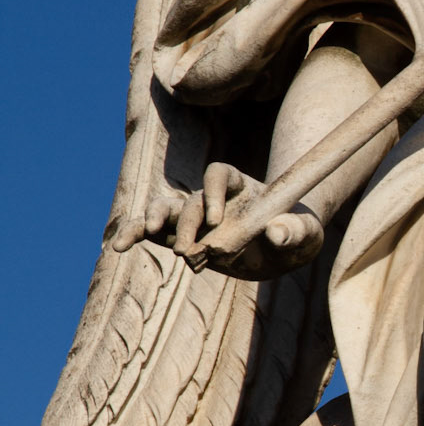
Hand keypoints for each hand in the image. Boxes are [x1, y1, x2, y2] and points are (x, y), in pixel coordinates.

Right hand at [114, 163, 324, 277]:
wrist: (279, 248)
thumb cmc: (296, 234)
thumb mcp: (305, 234)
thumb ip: (294, 231)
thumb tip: (277, 232)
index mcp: (239, 185)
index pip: (219, 174)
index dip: (214, 191)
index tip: (217, 220)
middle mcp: (211, 197)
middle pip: (192, 201)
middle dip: (187, 224)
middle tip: (189, 251)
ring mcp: (193, 215)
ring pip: (164, 210)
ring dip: (152, 221)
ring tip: (147, 233)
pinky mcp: (181, 235)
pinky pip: (150, 231)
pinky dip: (133, 235)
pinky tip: (116, 247)